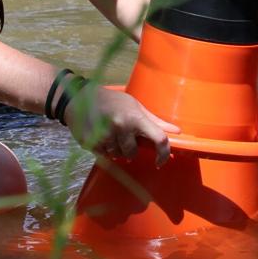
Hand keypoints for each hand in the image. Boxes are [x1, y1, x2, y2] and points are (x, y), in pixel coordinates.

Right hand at [63, 86, 179, 165]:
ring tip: (110, 134)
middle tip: (124, 137)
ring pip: (117, 156)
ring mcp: (104, 136)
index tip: (161, 161)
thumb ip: (156, 121)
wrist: (80, 97)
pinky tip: (100, 137)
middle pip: (132, 153)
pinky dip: (104, 150)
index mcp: (135, 118)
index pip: (159, 139)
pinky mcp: (90, 142)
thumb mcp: (135, 106)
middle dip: (130, 148)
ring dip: (116, 149)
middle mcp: (121, 127)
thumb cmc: (113, 100)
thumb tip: (177, 132)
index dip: (164, 153)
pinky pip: (103, 155)